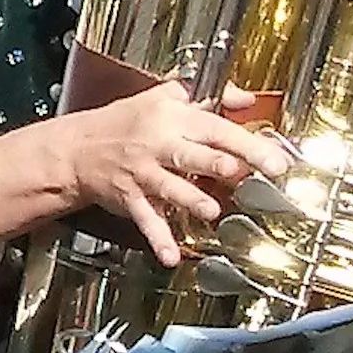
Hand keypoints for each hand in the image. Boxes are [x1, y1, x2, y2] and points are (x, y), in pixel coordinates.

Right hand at [47, 82, 295, 263]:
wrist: (75, 149)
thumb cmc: (122, 123)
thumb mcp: (162, 98)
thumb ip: (209, 97)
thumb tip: (247, 99)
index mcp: (171, 120)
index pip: (215, 129)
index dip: (247, 144)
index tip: (277, 159)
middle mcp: (158, 146)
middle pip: (193, 156)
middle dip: (220, 165)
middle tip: (244, 174)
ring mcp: (143, 175)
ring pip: (170, 187)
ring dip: (191, 199)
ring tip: (211, 209)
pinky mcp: (131, 199)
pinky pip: (146, 220)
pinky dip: (158, 239)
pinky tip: (170, 255)